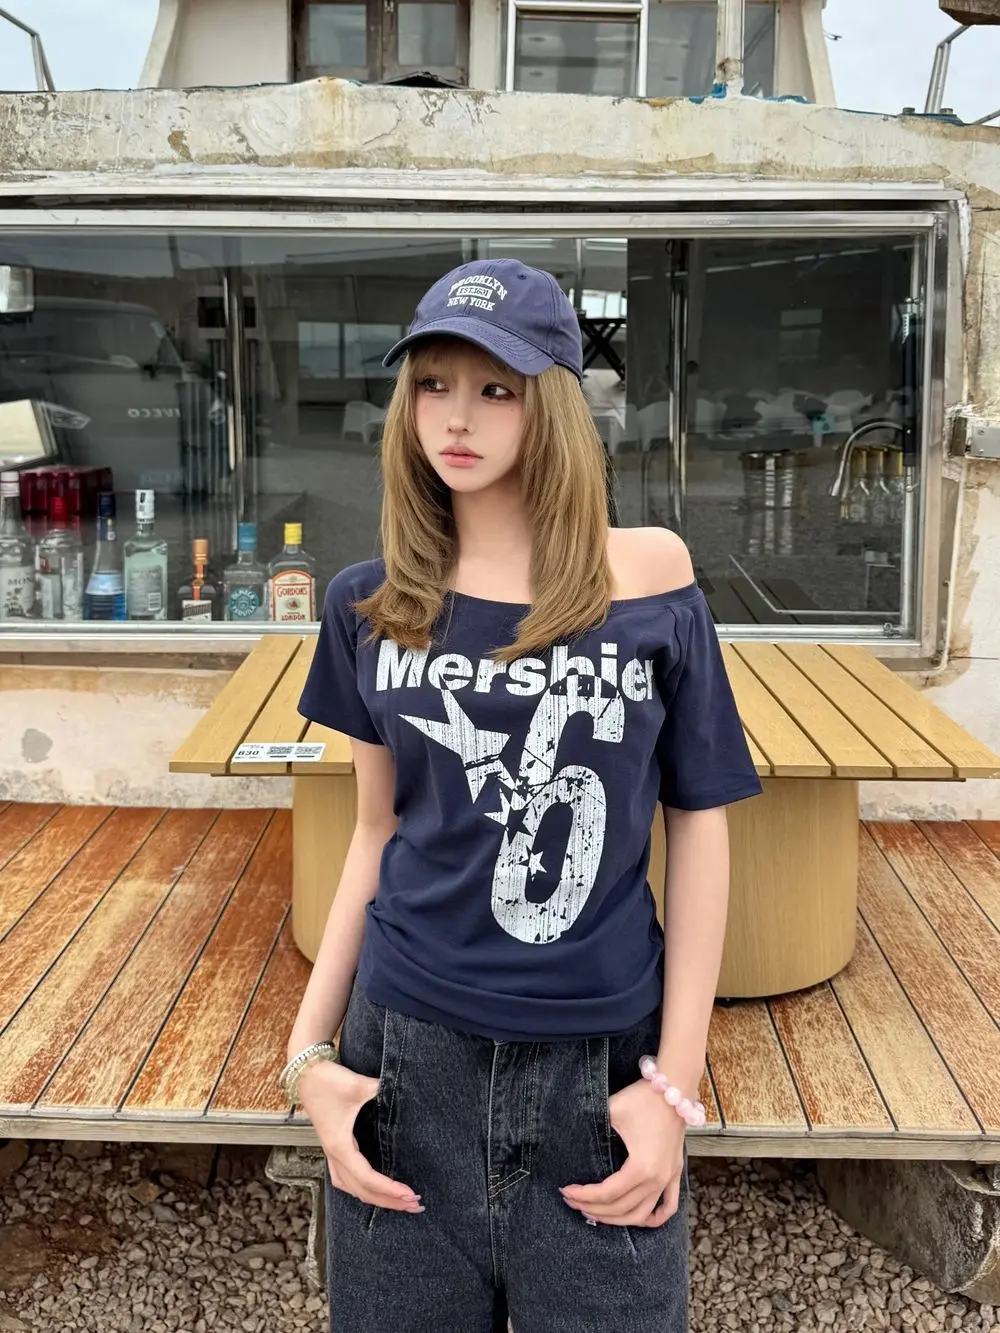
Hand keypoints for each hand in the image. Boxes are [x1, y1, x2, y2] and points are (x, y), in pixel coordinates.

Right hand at [295, 1060, 423, 1213]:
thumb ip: (384, 1091)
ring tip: (399, 1201)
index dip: (389, 1189)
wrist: (306, 1073)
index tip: (410, 1194)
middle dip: (389, 1201)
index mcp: (340, 1145)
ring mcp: (331, 1153)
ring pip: (352, 1189)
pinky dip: (361, 1189)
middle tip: (415, 1204)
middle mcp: (334, 1154)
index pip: (367, 1178)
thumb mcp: (359, 1085)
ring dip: (375, 1198)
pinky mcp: (333, 1147)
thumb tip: (406, 1094)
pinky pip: (345, 1179)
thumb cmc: (329, 1081)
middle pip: (362, 1191)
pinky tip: (374, 1189)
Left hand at [560, 1078, 684, 1226]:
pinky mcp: (675, 1172)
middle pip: (621, 1208)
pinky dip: (652, 1218)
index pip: (607, 1194)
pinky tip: (635, 1218)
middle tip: (572, 1201)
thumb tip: (566, 1135)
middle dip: (593, 1208)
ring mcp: (668, 1178)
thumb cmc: (641, 1097)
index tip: (566, 1190)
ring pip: (641, 1215)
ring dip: (617, 1219)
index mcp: (641, 1167)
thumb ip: (590, 1125)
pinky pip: (667, 1206)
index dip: (583, 1196)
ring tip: (595, 1212)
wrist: (674, 1085)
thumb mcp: (611, 1110)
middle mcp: (657, 1179)